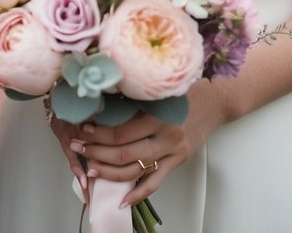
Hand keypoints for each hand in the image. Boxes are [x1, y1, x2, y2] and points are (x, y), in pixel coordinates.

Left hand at [57, 81, 226, 208]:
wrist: (214, 101)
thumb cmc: (182, 91)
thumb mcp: (157, 91)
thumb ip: (133, 99)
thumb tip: (99, 105)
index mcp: (157, 115)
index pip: (121, 131)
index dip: (98, 133)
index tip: (82, 129)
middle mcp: (165, 136)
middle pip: (124, 153)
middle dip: (97, 152)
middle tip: (78, 147)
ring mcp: (172, 151)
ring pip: (135, 170)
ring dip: (109, 172)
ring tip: (91, 169)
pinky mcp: (177, 162)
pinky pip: (155, 182)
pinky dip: (137, 194)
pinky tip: (122, 200)